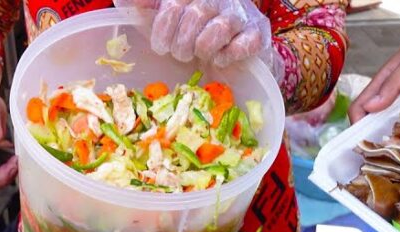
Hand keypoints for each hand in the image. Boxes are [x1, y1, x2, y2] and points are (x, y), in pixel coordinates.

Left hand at [123, 0, 269, 67]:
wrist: (221, 50)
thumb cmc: (184, 31)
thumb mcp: (156, 14)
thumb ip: (141, 3)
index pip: (175, 3)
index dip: (163, 28)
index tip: (160, 46)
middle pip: (196, 14)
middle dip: (182, 43)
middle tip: (181, 54)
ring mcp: (241, 12)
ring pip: (220, 28)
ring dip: (203, 49)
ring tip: (199, 55)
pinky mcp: (258, 32)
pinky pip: (245, 43)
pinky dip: (228, 56)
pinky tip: (219, 59)